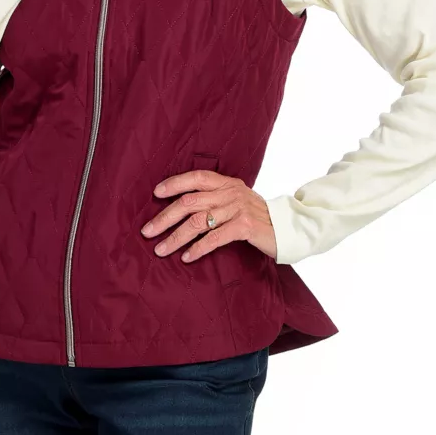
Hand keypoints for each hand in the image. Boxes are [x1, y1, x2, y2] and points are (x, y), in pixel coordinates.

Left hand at [140, 167, 277, 262]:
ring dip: (175, 237)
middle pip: (190, 202)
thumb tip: (182, 206)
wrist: (288, 228)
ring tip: (160, 249)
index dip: (174, 183)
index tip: (155, 194)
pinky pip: (214, 238)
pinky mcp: (244, 227)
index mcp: (227, 183)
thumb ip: (215, 198)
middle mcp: (231, 192)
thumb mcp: (237, 200)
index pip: (196, 177)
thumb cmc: (257, 217)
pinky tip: (186, 257)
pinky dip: (198, 248)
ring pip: (198, 221)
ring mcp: (238, 208)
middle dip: (165, 217)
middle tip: (147, 231)